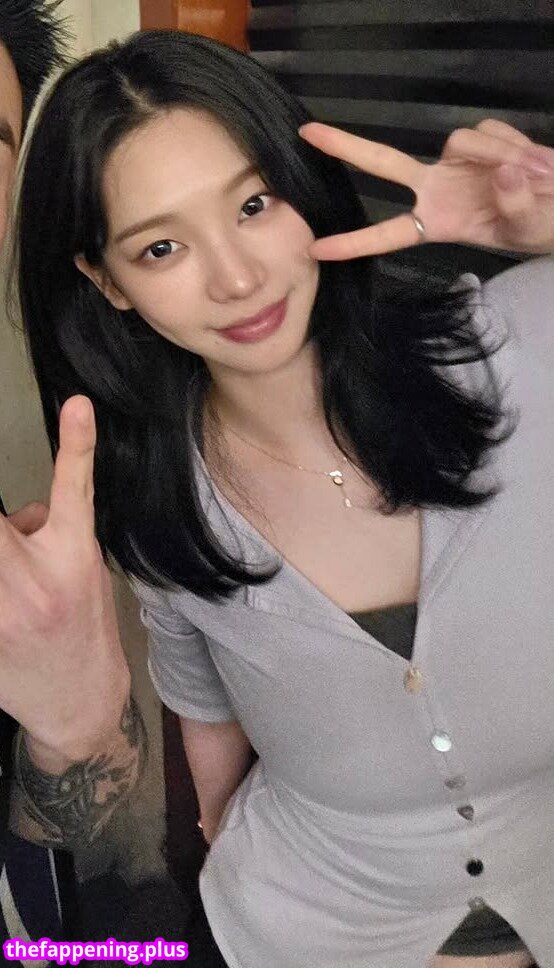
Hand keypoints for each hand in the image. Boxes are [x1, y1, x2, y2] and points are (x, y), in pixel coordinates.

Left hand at [0, 396, 129, 769]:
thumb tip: (15, 515)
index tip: (79, 408)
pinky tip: (7, 608)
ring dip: (4, 542)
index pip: (74, 488)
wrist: (80, 705)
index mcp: (75, 558)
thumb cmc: (85, 630)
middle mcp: (34, 581)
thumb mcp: (85, 570)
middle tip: (16, 540)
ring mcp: (0, 611)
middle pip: (4, 526)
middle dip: (10, 526)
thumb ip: (50, 530)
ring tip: (14, 575)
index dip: (77, 446)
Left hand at [299, 119, 553, 258]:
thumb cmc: (539, 228)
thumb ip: (516, 205)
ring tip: (533, 175)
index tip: (317, 249)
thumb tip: (504, 172)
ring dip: (498, 154)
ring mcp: (454, 162)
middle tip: (307, 134)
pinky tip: (530, 162)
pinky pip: (488, 131)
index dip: (354, 242)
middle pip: (384, 163)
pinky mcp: (476, 140)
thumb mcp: (528, 229)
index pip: (388, 233)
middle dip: (346, 147)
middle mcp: (436, 189)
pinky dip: (512, 143)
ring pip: (461, 140)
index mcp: (437, 223)